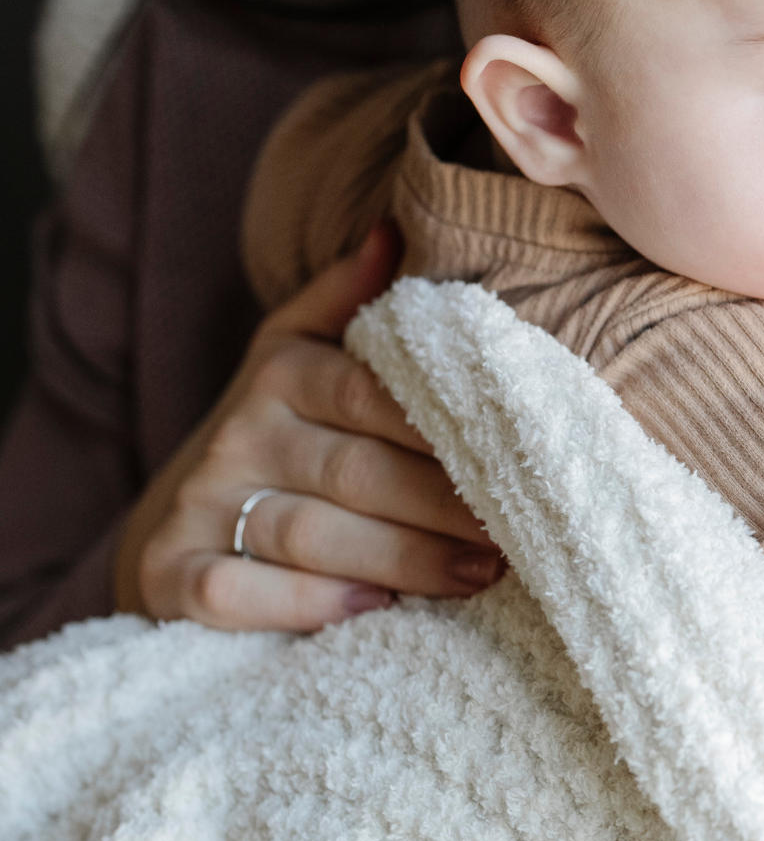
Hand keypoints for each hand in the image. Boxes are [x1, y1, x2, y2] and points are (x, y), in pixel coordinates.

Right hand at [116, 225, 503, 629]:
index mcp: (284, 373)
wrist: (174, 518)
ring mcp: (200, 504)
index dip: (445, 429)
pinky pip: (237, 591)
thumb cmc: (275, 433)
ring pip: (310, 534)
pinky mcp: (168, 573)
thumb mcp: (299, 353)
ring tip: (480, 575)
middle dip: (444, 507)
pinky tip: (373, 609)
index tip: (517, 457)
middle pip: (355, 471)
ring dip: (402, 560)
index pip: (372, 395)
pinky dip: (307, 603)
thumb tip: (394, 230)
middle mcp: (238, 433)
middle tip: (518, 533)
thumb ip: (347, 300)